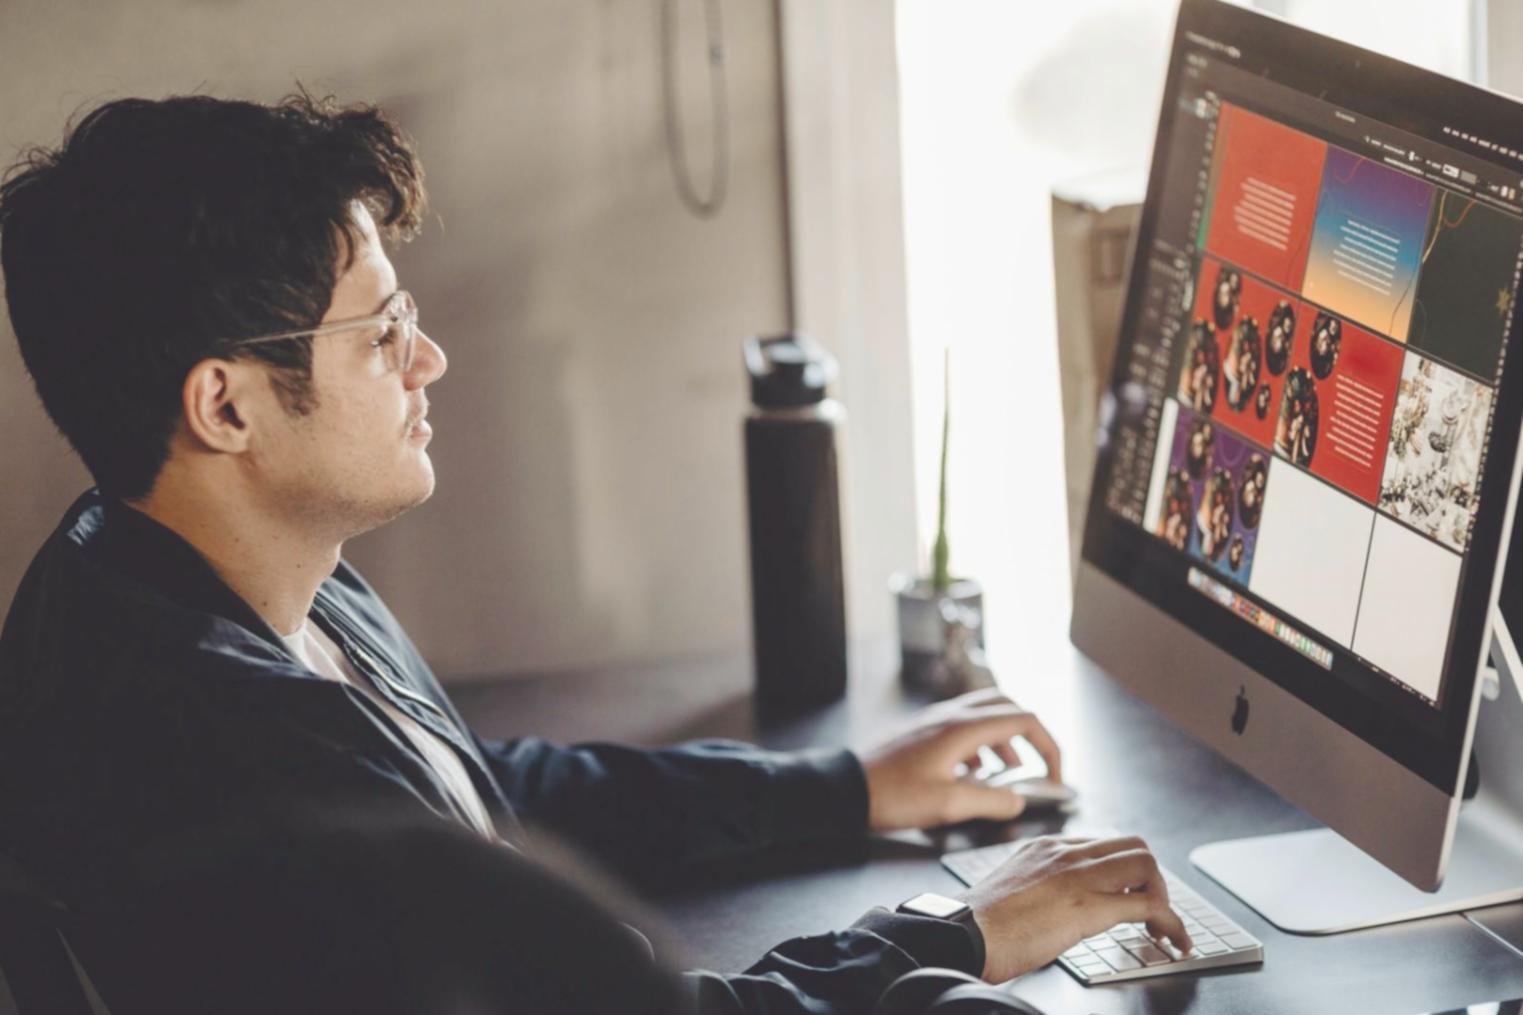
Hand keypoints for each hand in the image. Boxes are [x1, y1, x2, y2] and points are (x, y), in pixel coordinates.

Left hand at [858, 688, 1062, 831]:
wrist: (844, 788)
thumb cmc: (891, 795)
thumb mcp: (948, 805)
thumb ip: (991, 801)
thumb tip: (1019, 800)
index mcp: (963, 728)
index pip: (1024, 720)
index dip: (1049, 747)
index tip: (1055, 776)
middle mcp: (952, 716)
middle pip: (1008, 707)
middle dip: (1030, 736)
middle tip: (1038, 767)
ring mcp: (936, 721)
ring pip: (985, 717)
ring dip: (1005, 742)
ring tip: (1009, 776)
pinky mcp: (923, 733)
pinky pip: (964, 728)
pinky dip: (981, 747)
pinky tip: (974, 776)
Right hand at [959, 834, 1191, 982]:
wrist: (962, 932)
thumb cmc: (977, 923)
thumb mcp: (1011, 889)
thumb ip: (1038, 888)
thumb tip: (1058, 912)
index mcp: (1045, 847)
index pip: (1103, 845)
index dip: (1124, 872)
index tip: (1128, 895)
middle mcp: (1065, 853)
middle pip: (1133, 846)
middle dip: (1151, 879)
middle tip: (1150, 911)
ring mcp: (1079, 876)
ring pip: (1146, 865)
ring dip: (1163, 897)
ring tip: (1162, 928)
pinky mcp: (1090, 906)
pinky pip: (1149, 905)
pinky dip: (1171, 923)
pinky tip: (1173, 941)